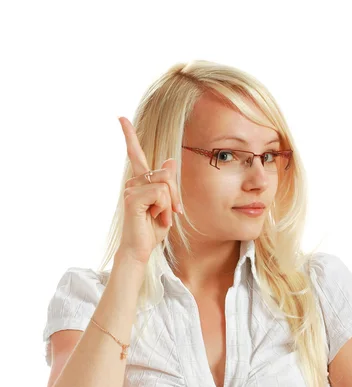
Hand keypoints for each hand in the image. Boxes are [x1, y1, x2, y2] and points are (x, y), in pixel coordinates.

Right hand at [117, 116, 182, 265]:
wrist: (140, 249)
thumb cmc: (151, 230)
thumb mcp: (166, 204)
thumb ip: (168, 184)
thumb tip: (169, 160)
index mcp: (140, 182)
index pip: (135, 154)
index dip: (129, 136)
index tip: (120, 118)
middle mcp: (133, 182)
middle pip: (166, 174)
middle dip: (175, 195)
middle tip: (172, 213)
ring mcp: (131, 189)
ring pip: (165, 184)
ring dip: (170, 204)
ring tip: (160, 217)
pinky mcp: (132, 199)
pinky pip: (160, 194)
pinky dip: (164, 208)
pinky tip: (156, 218)